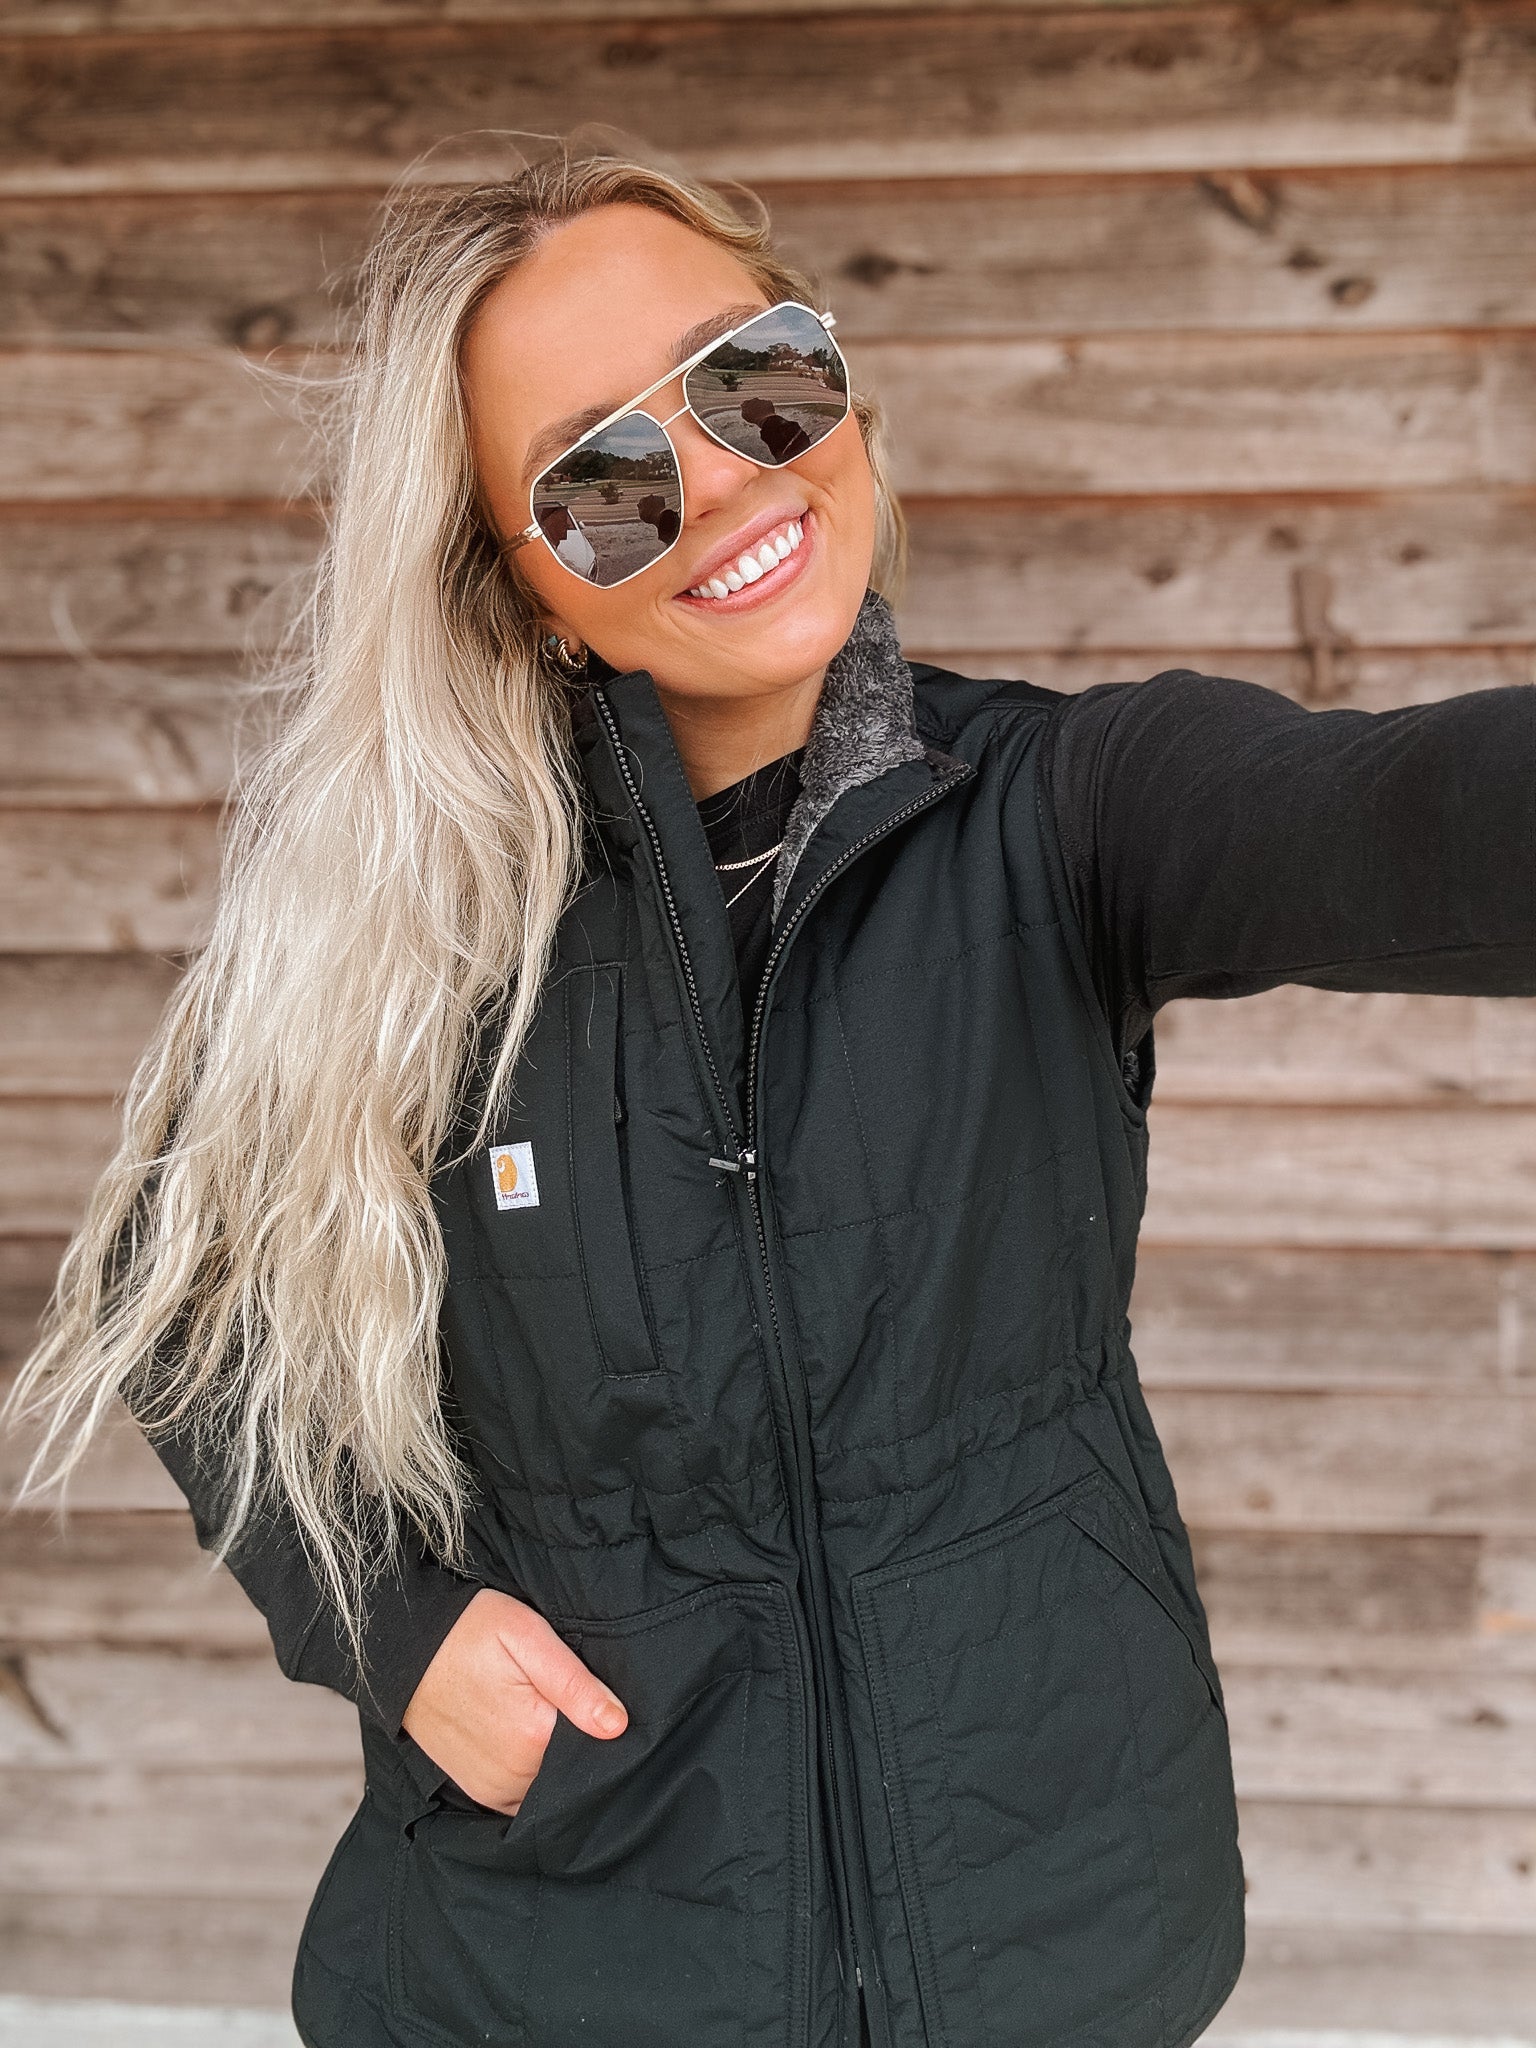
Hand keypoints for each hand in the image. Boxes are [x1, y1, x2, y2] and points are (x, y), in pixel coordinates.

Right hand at [401, 1588, 626, 1815]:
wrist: (403, 1650)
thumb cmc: (468, 1631)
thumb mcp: (526, 1635)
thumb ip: (574, 1683)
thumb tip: (618, 1725)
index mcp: (534, 1737)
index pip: (595, 1745)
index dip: (599, 1720)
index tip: (589, 1695)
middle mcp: (514, 1775)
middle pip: (572, 1766)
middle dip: (577, 1739)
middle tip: (557, 1697)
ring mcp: (494, 1789)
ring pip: (549, 1784)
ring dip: (553, 1759)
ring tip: (536, 1713)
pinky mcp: (480, 1792)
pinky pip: (524, 1796)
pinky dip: (532, 1774)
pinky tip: (525, 1739)